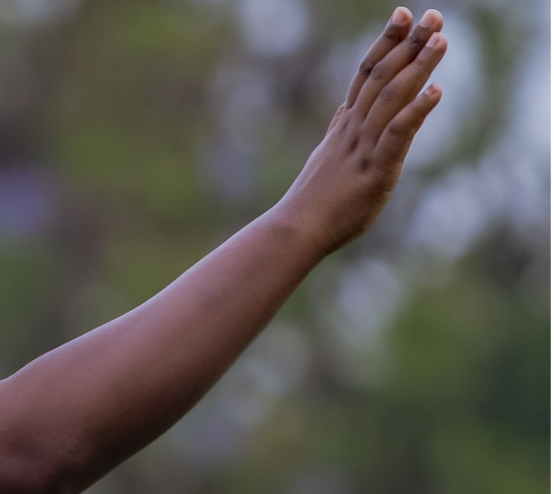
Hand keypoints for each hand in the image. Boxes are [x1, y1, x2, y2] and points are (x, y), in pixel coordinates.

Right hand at [276, 7, 446, 254]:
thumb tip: (345, 116)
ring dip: (417, 68)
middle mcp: (353, 131)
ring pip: (390, 99)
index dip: (385, 44)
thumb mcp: (326, 161)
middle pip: (380, 78)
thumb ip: (340, 136)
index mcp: (343, 128)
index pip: (365, 76)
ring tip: (440, 40)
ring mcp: (363, 149)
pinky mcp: (375, 172)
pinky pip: (395, 136)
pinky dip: (415, 112)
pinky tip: (435, 93)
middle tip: (432, 15)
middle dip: (407, 44)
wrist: (295, 231)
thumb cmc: (310, 206)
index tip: (402, 16)